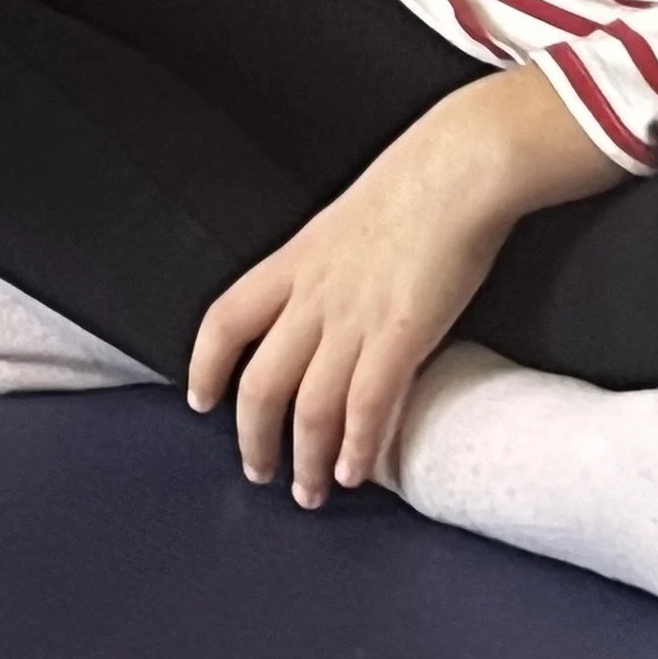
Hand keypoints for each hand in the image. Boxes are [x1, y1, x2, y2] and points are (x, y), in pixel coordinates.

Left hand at [186, 66, 618, 508]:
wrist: (457, 166)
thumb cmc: (413, 185)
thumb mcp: (346, 222)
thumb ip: (329, 267)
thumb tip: (331, 305)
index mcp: (295, 261)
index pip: (225, 320)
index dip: (205, 365)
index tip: (200, 400)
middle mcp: (314, 295)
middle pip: (261, 382)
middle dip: (254, 438)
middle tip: (261, 472)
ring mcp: (355, 318)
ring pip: (310, 408)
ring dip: (307, 460)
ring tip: (312, 491)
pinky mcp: (401, 335)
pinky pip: (367, 406)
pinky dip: (357, 447)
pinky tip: (356, 472)